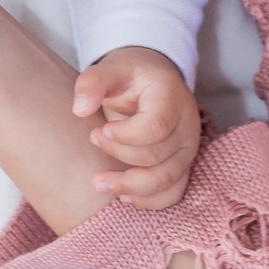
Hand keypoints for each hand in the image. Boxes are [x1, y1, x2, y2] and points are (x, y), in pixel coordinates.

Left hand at [73, 45, 201, 209]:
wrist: (152, 81)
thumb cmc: (129, 76)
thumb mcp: (110, 68)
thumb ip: (92, 83)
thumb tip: (79, 110)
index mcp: (171, 95)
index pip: (156, 126)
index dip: (126, 136)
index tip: (101, 129)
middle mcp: (186, 123)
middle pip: (156, 155)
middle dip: (119, 154)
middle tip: (93, 138)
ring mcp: (188, 147)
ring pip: (165, 181)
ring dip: (129, 186)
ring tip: (99, 182)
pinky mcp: (184, 165)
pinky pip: (172, 194)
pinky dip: (147, 200)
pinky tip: (122, 195)